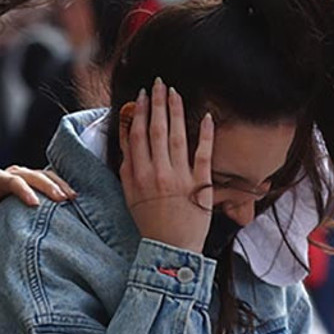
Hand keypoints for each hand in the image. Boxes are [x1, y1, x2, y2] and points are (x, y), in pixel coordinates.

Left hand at [0, 166, 76, 229]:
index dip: (24, 191)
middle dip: (48, 186)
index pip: (12, 181)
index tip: (35, 204)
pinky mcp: (33, 178)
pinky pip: (49, 177)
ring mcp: (24, 174)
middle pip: (32, 175)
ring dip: (58, 184)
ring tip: (71, 197)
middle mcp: (12, 172)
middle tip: (61, 199)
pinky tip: (72, 195)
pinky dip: (61, 184)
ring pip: (43, 174)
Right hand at [119, 78, 213, 252]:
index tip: (142, 96)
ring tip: (175, 93)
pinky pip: (203, 154)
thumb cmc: (149, 221)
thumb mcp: (130, 194)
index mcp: (138, 175)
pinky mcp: (199, 185)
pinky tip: (206, 117)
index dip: (139, 112)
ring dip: (176, 112)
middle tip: (160, 84)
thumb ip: (127, 166)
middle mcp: (158, 173)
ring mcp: (180, 178)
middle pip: (157, 130)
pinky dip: (205, 135)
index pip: (138, 135)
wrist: (170, 249)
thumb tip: (127, 137)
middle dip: (158, 104)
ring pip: (177, 136)